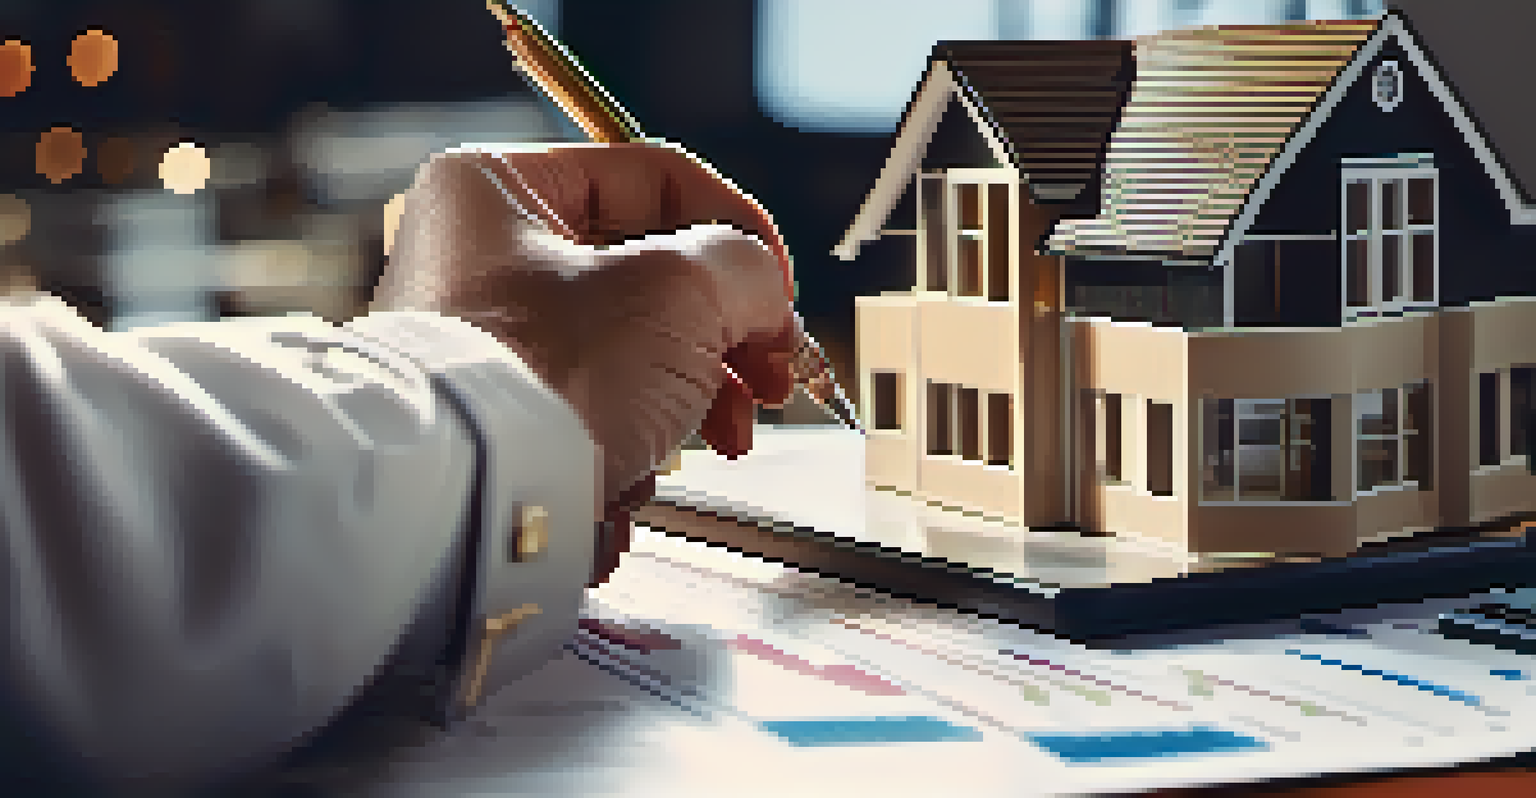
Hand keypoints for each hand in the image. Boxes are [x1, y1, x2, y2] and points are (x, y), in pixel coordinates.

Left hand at [374, 141, 798, 584]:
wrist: (472, 506)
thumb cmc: (554, 374)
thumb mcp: (680, 291)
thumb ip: (744, 269)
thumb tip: (764, 295)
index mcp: (498, 190)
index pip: (655, 178)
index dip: (740, 230)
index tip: (782, 293)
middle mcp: (475, 260)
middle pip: (647, 279)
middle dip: (724, 339)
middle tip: (771, 382)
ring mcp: (480, 348)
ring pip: (630, 356)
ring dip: (686, 404)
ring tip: (714, 443)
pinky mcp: (493, 426)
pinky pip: (587, 420)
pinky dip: (627, 451)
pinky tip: (630, 483)